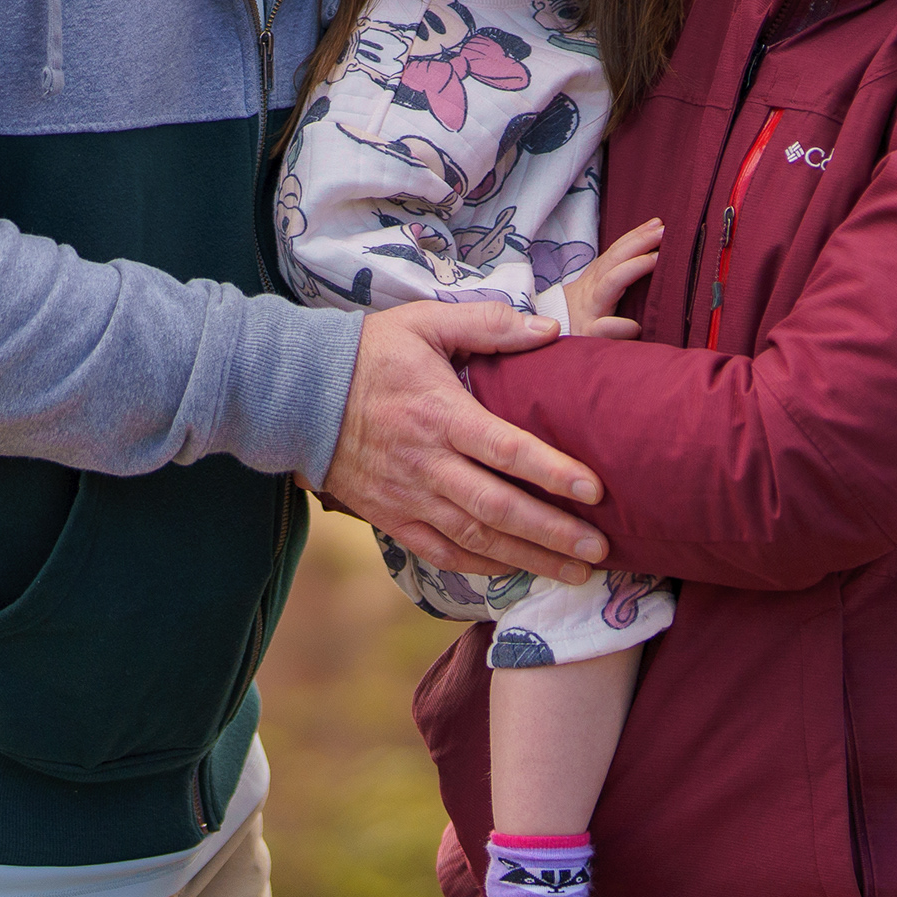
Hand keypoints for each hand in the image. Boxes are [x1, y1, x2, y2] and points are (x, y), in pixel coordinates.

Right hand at [321, 302, 608, 583]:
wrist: (297, 395)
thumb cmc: (369, 353)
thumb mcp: (424, 323)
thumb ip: (488, 325)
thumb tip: (549, 331)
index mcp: (441, 414)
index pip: (505, 449)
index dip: (552, 472)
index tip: (595, 490)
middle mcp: (427, 463)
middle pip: (498, 507)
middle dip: (552, 533)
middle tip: (600, 550)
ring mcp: (409, 497)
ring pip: (476, 538)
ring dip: (529, 559)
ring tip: (578, 573)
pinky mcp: (393, 518)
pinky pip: (443, 553)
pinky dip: (483, 566)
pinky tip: (519, 572)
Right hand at [556, 219, 665, 338]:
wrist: (547, 341)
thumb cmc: (582, 317)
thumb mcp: (595, 292)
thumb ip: (617, 276)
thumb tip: (653, 259)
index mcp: (595, 279)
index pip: (616, 251)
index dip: (636, 235)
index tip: (658, 223)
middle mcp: (592, 290)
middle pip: (614, 259)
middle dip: (638, 242)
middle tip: (663, 231)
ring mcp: (590, 311)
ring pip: (610, 284)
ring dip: (633, 268)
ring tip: (657, 259)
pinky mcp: (586, 335)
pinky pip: (602, 328)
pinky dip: (619, 327)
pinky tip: (636, 326)